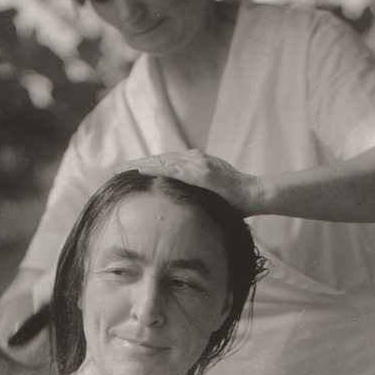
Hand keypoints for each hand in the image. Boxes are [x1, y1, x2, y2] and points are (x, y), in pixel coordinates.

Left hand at [124, 151, 260, 214]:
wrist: (257, 195)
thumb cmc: (239, 203)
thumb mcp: (215, 201)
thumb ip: (200, 201)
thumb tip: (190, 215)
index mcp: (199, 165)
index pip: (168, 164)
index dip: (149, 167)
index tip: (132, 172)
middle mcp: (197, 160)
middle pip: (161, 160)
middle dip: (139, 164)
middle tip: (118, 169)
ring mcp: (199, 163)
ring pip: (163, 161)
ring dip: (142, 164)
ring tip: (122, 169)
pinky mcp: (201, 171)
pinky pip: (173, 168)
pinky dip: (156, 168)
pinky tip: (140, 170)